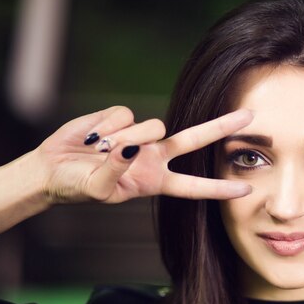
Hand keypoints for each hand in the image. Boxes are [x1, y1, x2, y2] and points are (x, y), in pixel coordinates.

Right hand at [35, 106, 253, 203]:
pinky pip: (123, 114)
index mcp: (156, 181)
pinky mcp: (123, 117)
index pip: (194, 186)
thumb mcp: (99, 188)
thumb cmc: (78, 186)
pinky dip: (104, 126)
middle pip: (195, 140)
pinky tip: (92, 136)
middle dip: (222, 127)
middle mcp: (154, 156)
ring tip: (97, 150)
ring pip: (150, 125)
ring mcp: (140, 136)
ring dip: (122, 137)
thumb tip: (133, 147)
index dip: (219, 188)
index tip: (246, 190)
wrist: (52, 169)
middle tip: (251, 115)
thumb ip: (118, 170)